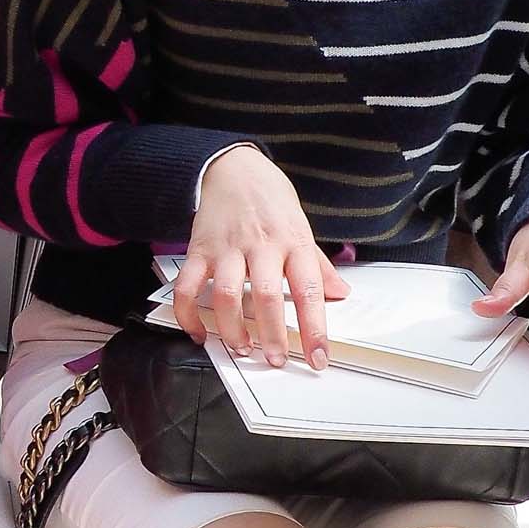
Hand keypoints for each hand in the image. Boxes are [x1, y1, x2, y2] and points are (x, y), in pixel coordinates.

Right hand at [173, 144, 349, 364]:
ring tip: (241, 349)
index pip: (310, 290)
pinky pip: (187, 287)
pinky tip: (200, 332)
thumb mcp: (302, 227)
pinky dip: (189, 315)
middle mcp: (261, 246)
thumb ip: (319, 264)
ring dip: (232, 329)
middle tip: (275, 360)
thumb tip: (341, 294)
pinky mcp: (198, 250)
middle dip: (272, 335)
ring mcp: (227, 248)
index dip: (315, 328)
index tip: (318, 358)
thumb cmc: (271, 200)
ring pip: (225, 295)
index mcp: (293, 242)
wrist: (233, 167)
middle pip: (267, 296)